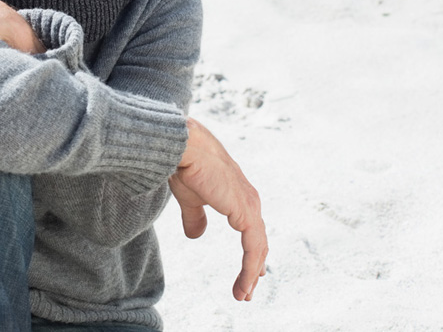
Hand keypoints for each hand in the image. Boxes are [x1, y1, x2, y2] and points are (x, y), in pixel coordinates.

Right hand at [169, 117, 267, 301]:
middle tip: (247, 290)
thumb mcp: (190, 197)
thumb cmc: (185, 164)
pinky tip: (245, 283)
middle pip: (259, 240)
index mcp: (237, 194)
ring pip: (259, 247)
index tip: (250, 273)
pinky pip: (254, 247)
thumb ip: (195, 216)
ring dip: (252, 273)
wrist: (183, 147)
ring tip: (244, 294)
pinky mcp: (245, 212)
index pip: (251, 228)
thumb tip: (196, 235)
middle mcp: (248, 199)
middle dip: (254, 267)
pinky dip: (250, 268)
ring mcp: (249, 205)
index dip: (251, 252)